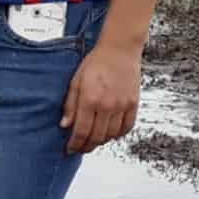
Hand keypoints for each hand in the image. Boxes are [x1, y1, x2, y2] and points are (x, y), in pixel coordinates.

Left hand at [62, 40, 142, 154]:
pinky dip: (118, 134)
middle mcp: (107, 105)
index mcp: (90, 99)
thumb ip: (70, 105)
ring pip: (112, 135)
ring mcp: (122, 105)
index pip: (81, 131)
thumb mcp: (75, 81)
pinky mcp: (134, 104)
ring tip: (93, 141)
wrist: (119, 50)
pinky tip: (110, 133)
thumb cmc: (96, 62)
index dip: (75, 144)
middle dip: (86, 146)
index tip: (70, 149)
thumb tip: (65, 125)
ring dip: (101, 141)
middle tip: (80, 148)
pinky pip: (127, 127)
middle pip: (97, 137)